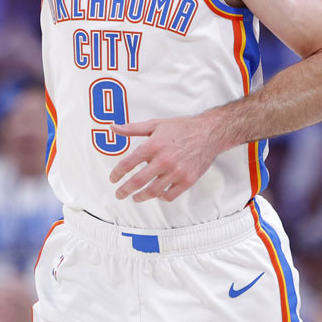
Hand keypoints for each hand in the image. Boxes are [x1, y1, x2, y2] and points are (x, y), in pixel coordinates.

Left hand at [108, 114, 232, 201]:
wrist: (209, 133)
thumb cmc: (182, 128)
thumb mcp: (155, 124)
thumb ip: (132, 129)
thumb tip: (114, 128)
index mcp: (153, 145)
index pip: (128, 164)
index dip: (117, 173)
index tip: (113, 179)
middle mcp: (163, 160)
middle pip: (138, 181)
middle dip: (125, 190)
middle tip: (119, 194)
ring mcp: (176, 172)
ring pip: (153, 191)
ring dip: (141, 196)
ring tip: (135, 197)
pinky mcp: (187, 180)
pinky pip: (170, 195)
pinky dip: (162, 197)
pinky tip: (158, 194)